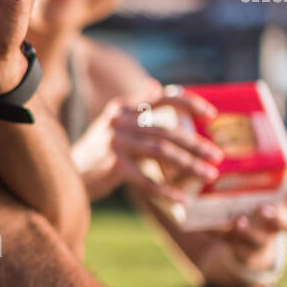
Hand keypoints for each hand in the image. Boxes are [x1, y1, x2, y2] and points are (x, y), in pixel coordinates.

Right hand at [71, 82, 222, 202]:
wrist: (69, 173)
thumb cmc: (96, 151)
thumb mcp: (113, 122)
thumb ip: (135, 106)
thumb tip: (154, 85)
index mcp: (122, 108)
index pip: (162, 98)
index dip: (190, 103)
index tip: (211, 115)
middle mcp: (119, 121)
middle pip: (166, 131)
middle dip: (196, 144)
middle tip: (217, 157)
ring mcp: (115, 142)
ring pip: (162, 152)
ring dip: (189, 165)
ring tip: (209, 175)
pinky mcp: (113, 165)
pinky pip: (146, 180)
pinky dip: (166, 191)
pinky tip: (182, 201)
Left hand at [216, 185, 286, 266]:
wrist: (243, 246)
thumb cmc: (248, 210)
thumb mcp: (250, 195)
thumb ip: (245, 182)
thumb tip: (226, 151)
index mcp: (281, 208)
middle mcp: (275, 226)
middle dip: (276, 218)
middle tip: (264, 209)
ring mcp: (261, 241)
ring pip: (259, 239)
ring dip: (248, 231)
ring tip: (238, 221)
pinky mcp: (244, 253)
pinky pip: (233, 246)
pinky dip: (221, 236)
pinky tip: (210, 229)